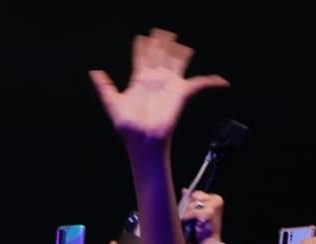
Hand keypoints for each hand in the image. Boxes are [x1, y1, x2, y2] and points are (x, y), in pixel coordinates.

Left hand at [90, 29, 228, 146]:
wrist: (143, 140)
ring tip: (178, 41)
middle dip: (160, 43)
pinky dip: (212, 82)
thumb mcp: (112, 104)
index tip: (141, 37)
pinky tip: (221, 81)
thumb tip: (94, 72)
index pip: (142, 58)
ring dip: (178, 51)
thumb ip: (104, 87)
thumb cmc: (128, 127)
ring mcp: (169, 85)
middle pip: (160, 55)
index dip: (142, 46)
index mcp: (140, 80)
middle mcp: (155, 80)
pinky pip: (199, 85)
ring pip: (176, 62)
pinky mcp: (181, 93)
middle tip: (161, 31)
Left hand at [181, 190, 224, 243]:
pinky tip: (190, 223)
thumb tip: (184, 190)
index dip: (191, 202)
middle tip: (192, 218)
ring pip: (192, 205)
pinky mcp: (209, 212)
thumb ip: (192, 200)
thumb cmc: (204, 227)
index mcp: (216, 198)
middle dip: (189, 207)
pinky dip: (187, 218)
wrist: (210, 242)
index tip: (192, 210)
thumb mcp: (198, 210)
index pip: (198, 193)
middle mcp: (217, 200)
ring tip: (193, 222)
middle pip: (194, 197)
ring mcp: (214, 206)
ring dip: (188, 214)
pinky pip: (191, 212)